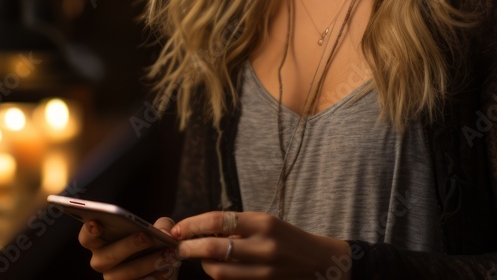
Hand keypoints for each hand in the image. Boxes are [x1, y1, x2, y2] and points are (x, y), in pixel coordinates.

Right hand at [78, 216, 180, 279]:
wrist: (164, 267)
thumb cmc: (154, 243)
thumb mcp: (158, 230)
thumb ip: (162, 226)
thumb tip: (166, 233)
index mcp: (102, 242)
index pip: (87, 238)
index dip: (89, 231)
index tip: (97, 223)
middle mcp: (103, 262)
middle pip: (105, 258)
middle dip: (126, 246)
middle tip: (146, 237)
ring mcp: (114, 279)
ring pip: (123, 274)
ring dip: (146, 263)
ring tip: (167, 253)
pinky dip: (155, 276)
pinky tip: (168, 269)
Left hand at [170, 210, 352, 278]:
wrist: (319, 262)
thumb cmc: (287, 238)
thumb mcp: (266, 222)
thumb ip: (236, 226)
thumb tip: (200, 230)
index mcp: (262, 222)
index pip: (217, 220)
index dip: (192, 225)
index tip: (177, 229)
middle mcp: (263, 246)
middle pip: (213, 248)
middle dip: (189, 248)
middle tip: (178, 247)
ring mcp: (263, 270)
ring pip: (218, 271)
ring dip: (203, 264)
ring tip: (200, 257)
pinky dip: (219, 274)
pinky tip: (217, 266)